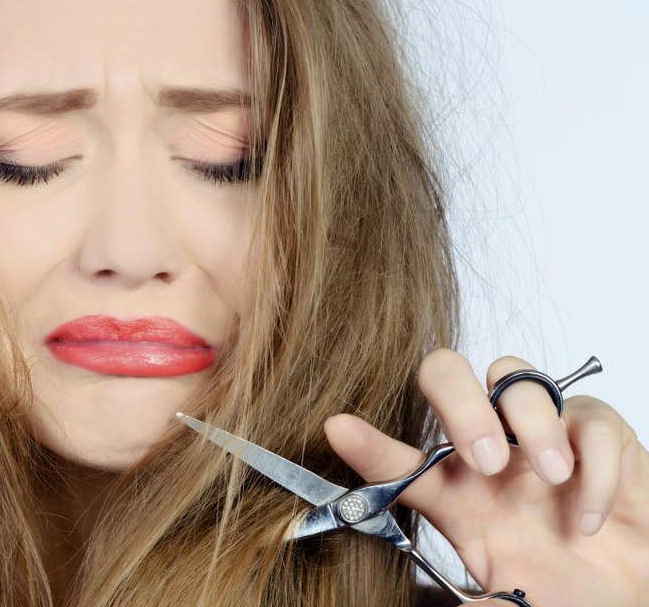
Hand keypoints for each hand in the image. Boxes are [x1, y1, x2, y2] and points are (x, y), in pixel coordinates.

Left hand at [326, 349, 648, 605]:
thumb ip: (484, 606)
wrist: (626, 597)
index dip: (366, 444)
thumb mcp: (511, 600)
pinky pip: (590, 416)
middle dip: (459, 405)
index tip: (337, 430)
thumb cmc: (557, 589)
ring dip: (532, 425)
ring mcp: (538, 434)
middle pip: (445, 375)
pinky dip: (595, 463)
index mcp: (452, 490)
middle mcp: (487, 450)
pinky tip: (590, 512)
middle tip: (485, 461)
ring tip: (550, 477)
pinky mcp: (597, 435)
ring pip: (515, 377)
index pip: (395, 458)